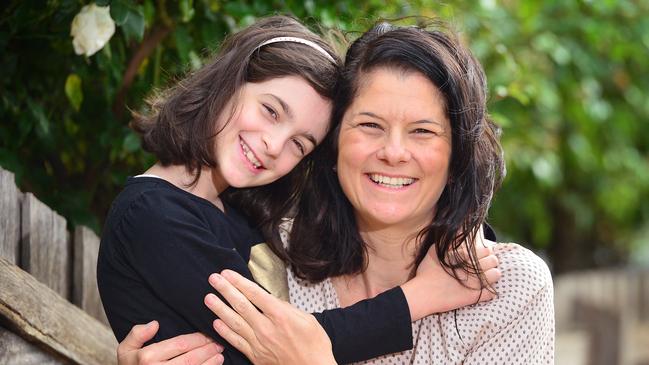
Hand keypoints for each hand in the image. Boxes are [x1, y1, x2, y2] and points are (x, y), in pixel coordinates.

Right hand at [117, 320, 224, 364]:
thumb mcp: (125, 350)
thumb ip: (137, 334)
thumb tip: (155, 324)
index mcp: (148, 358)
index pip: (180, 345)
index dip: (197, 339)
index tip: (208, 335)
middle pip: (190, 360)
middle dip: (207, 350)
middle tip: (218, 344)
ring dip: (210, 364)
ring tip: (220, 356)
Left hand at [204, 270, 336, 364]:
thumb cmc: (314, 345)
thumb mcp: (307, 319)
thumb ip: (286, 308)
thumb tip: (270, 301)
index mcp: (280, 316)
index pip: (254, 294)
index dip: (239, 282)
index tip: (228, 273)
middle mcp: (267, 328)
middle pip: (241, 305)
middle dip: (225, 290)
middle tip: (213, 279)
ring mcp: (259, 343)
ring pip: (234, 322)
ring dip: (219, 309)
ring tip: (208, 298)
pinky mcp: (256, 356)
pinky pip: (236, 341)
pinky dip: (225, 332)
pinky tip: (216, 323)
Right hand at [402, 236, 501, 320]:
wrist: (423, 294)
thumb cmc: (427, 271)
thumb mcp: (434, 250)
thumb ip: (449, 241)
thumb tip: (459, 231)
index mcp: (466, 254)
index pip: (487, 249)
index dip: (484, 253)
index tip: (478, 258)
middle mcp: (474, 266)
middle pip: (494, 260)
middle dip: (490, 263)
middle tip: (481, 267)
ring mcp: (476, 282)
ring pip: (496, 275)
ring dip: (491, 275)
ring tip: (483, 278)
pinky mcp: (476, 296)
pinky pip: (492, 293)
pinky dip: (489, 291)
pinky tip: (481, 291)